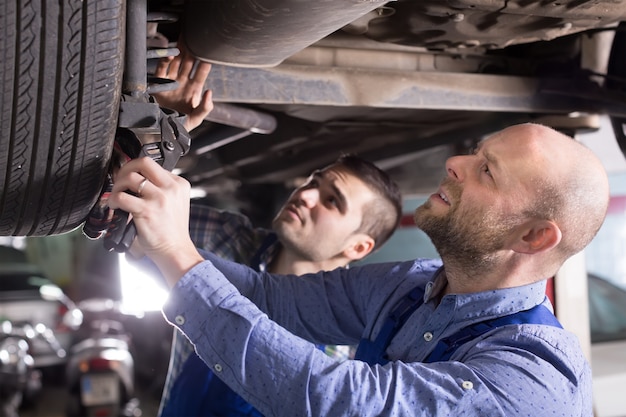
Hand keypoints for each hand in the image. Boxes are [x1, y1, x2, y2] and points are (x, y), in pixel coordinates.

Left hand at [107, 157, 203, 286]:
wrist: (175, 250)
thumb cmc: (172, 230)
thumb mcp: (176, 202)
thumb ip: (163, 188)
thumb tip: (139, 178)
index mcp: (179, 184)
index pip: (154, 165)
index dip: (137, 169)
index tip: (130, 176)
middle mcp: (171, 188)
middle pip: (143, 163)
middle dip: (126, 168)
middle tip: (121, 179)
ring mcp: (160, 198)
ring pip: (130, 177)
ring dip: (118, 185)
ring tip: (117, 195)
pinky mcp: (147, 210)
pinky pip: (122, 196)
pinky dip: (113, 200)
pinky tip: (115, 206)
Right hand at [153, 44, 213, 131]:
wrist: (160, 131)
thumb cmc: (179, 127)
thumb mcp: (195, 119)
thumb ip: (205, 108)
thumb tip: (209, 92)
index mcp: (193, 90)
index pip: (201, 73)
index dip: (205, 62)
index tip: (209, 51)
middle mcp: (182, 83)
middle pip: (189, 63)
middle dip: (192, 51)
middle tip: (195, 39)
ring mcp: (170, 81)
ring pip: (176, 62)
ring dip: (179, 52)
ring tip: (183, 41)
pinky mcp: (158, 82)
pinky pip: (162, 68)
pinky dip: (165, 60)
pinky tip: (170, 54)